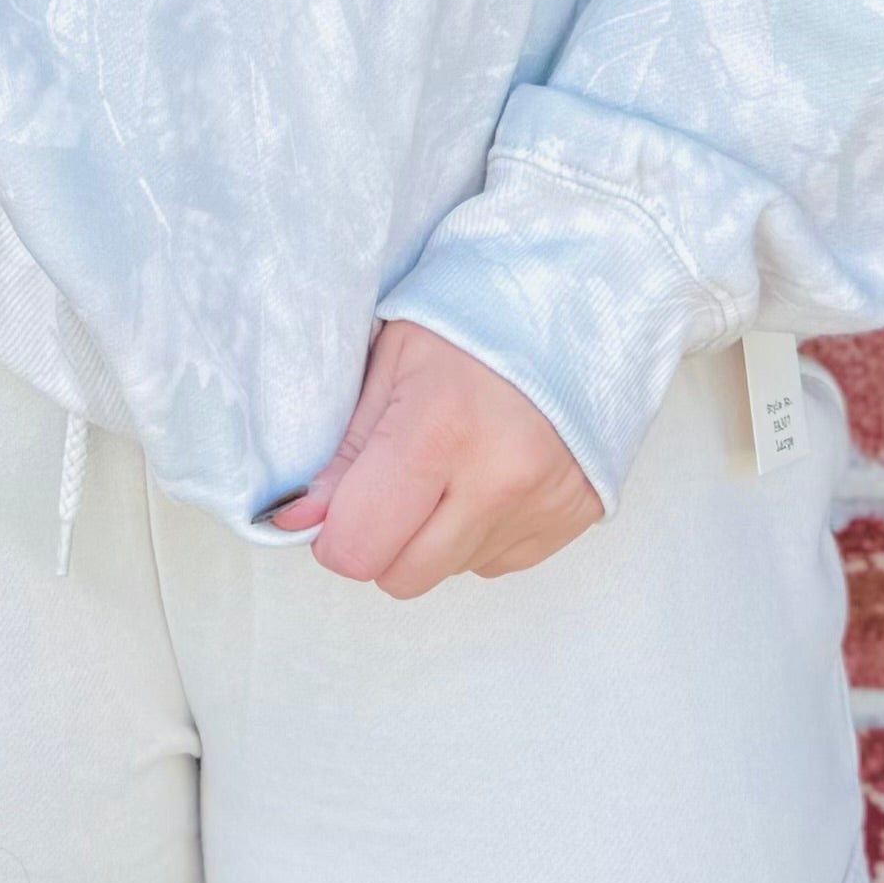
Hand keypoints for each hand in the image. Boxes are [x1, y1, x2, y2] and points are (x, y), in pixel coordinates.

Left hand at [270, 314, 600, 597]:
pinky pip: (495, 562)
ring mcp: (540, 507)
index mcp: (440, 428)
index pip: (357, 546)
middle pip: (400, 576)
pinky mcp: (570, 523)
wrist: (583, 305)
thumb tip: (300, 520)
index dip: (335, 531)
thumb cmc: (479, 321)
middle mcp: (497, 481)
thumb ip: (345, 448)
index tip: (339, 501)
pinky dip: (479, 531)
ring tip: (453, 463)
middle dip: (383, 539)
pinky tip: (489, 474)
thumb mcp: (394, 360)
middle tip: (395, 479)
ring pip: (448, 572)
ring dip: (434, 535)